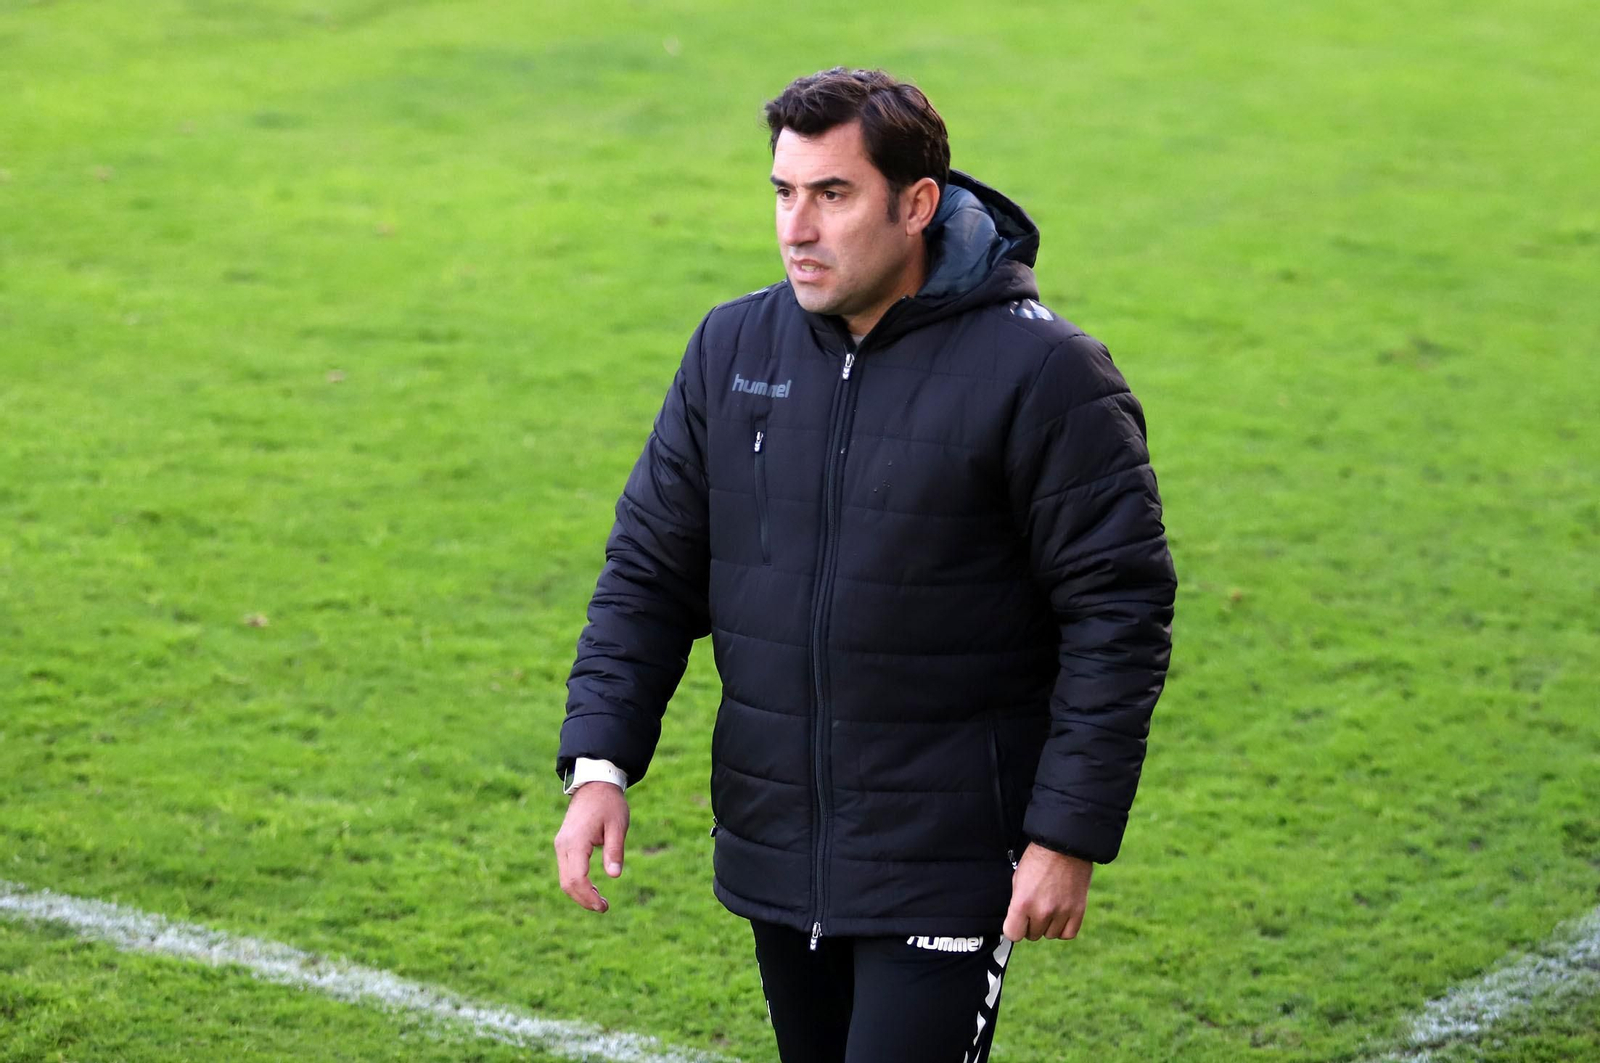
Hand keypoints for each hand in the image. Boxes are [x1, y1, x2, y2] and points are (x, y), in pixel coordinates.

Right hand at [553, 782, 629, 912]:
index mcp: (576, 841)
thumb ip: (615, 850)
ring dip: (580, 893)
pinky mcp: (563, 844)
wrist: (595, 783)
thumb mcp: (618, 825)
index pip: (576, 878)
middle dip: (584, 900)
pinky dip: (576, 883)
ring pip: (564, 879)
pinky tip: (592, 888)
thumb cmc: (609, 803)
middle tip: (604, 907)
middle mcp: (563, 845)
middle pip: (567, 883)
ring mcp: (561, 845)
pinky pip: (565, 870)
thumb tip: (614, 876)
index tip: (603, 906)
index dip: (588, 897)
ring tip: (600, 900)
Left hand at [1002, 842, 1092, 941]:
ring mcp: (1061, 912)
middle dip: (1031, 923)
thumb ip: (1017, 904)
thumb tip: (1017, 921)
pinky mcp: (1078, 910)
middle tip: (1035, 907)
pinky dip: (1063, 928)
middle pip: (1032, 935)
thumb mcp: (1018, 879)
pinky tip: (1060, 915)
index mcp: (1023, 902)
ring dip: (1048, 925)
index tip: (1017, 921)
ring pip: (1050, 935)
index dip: (1014, 927)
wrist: (1064, 845)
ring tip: (1049, 907)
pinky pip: (1068, 934)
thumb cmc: (1038, 859)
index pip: (1013, 934)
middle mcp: (1042, 911)